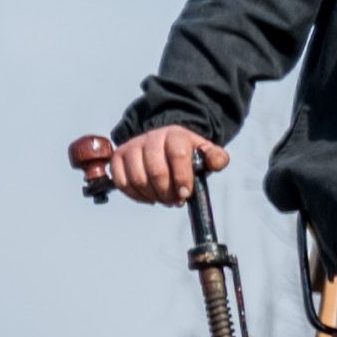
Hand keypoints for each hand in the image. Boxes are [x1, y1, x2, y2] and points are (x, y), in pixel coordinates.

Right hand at [76, 126, 225, 203]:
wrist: (163, 142)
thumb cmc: (187, 153)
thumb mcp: (204, 152)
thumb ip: (216, 157)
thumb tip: (218, 162)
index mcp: (175, 135)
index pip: (177, 154)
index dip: (182, 177)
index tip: (186, 195)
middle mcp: (151, 137)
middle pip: (156, 171)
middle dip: (168, 193)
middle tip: (176, 201)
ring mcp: (132, 146)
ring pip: (138, 178)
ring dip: (153, 196)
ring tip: (164, 199)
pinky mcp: (118, 157)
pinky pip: (122, 182)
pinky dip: (136, 195)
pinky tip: (149, 196)